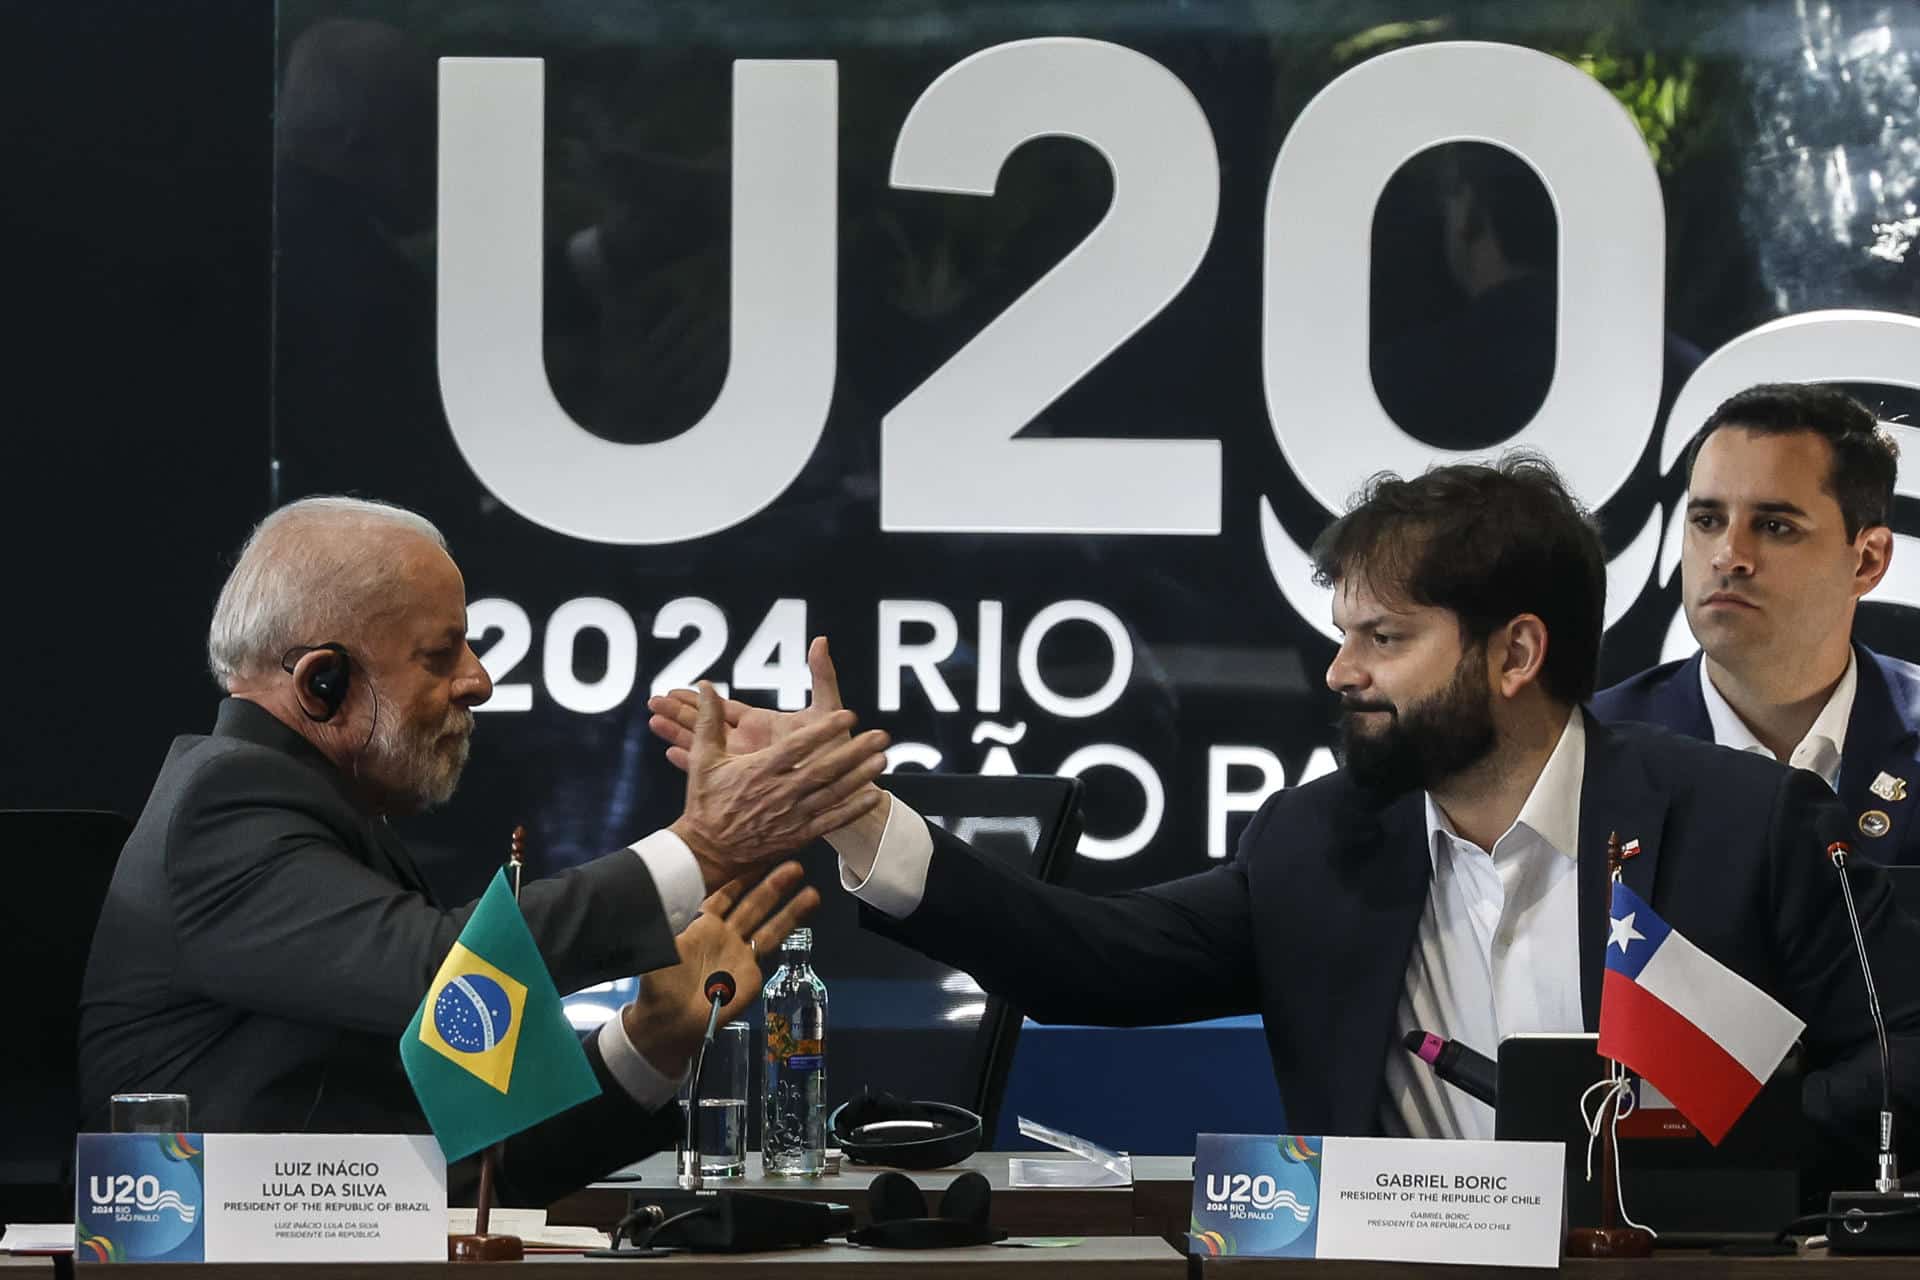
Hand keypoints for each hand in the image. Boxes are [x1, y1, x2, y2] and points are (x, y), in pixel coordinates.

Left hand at [622, 861, 820, 1077]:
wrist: (672, 1021)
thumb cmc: (658, 983)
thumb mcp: (656, 947)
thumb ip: (663, 921)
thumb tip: (656, 892)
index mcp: (699, 923)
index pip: (722, 892)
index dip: (737, 875)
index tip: (754, 855)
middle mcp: (723, 933)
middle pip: (751, 903)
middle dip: (771, 884)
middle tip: (792, 864)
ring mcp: (739, 952)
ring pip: (768, 923)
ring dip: (788, 906)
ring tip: (811, 890)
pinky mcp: (750, 972)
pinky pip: (770, 946)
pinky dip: (789, 929)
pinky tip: (802, 920)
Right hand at [655, 639, 889, 881]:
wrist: (707, 850)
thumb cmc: (706, 800)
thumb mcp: (704, 759)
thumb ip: (708, 720)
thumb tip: (706, 685)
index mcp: (758, 771)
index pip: (797, 747)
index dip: (824, 730)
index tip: (848, 715)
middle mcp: (778, 793)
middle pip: (823, 769)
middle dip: (853, 751)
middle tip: (880, 735)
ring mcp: (790, 816)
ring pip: (831, 794)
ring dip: (860, 777)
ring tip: (882, 760)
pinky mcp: (797, 836)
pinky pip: (830, 822)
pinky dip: (853, 810)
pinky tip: (874, 796)